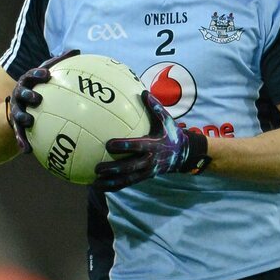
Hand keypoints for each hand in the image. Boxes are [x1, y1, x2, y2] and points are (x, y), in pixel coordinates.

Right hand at [9, 49, 78, 153]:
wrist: (12, 110)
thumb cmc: (38, 90)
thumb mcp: (46, 80)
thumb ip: (60, 65)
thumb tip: (78, 50)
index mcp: (28, 84)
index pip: (31, 76)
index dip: (38, 75)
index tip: (47, 75)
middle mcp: (20, 96)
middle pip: (21, 93)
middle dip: (28, 95)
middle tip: (37, 98)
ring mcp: (16, 111)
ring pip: (18, 114)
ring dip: (22, 118)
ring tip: (29, 122)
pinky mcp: (16, 127)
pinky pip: (19, 135)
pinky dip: (21, 142)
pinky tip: (27, 151)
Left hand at [94, 91, 209, 191]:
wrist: (183, 154)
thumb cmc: (172, 134)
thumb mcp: (167, 120)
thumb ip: (156, 107)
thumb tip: (143, 92)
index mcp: (154, 146)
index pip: (137, 147)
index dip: (124, 146)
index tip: (109, 144)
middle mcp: (150, 160)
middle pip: (130, 167)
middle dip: (114, 169)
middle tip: (98, 168)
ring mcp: (147, 171)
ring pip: (128, 179)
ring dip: (112, 182)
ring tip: (96, 183)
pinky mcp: (145, 177)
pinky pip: (129, 183)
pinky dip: (116, 186)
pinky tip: (101, 186)